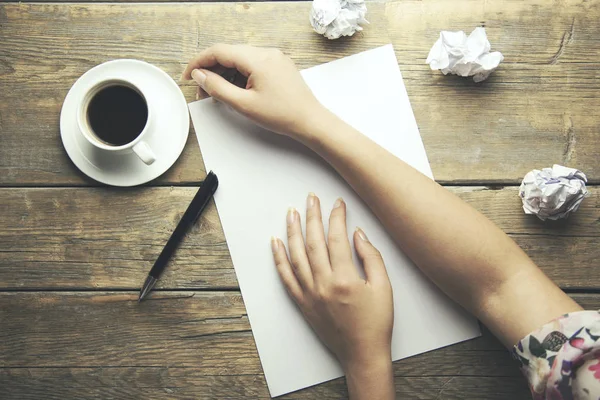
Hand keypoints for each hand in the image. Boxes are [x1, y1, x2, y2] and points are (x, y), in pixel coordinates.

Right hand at [183, 44, 325, 138]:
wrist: (310, 122)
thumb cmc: (283, 115)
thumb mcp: (243, 104)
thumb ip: (217, 87)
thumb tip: (200, 75)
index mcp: (258, 59)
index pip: (219, 51)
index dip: (198, 62)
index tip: (188, 76)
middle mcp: (267, 53)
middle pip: (229, 54)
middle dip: (211, 71)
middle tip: (201, 90)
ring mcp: (274, 58)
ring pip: (240, 59)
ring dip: (225, 74)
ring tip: (218, 95)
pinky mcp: (279, 66)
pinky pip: (253, 65)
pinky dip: (239, 75)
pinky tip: (235, 91)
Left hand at [270, 193, 393, 372]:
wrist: (362, 353)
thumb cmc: (376, 322)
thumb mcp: (384, 287)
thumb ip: (372, 257)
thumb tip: (357, 234)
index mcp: (345, 279)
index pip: (337, 238)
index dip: (337, 217)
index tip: (338, 203)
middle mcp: (323, 284)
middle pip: (314, 242)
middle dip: (312, 216)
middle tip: (311, 198)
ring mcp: (309, 294)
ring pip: (296, 256)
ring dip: (292, 231)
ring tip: (292, 212)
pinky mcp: (302, 303)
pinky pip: (286, 277)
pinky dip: (279, 258)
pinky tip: (276, 243)